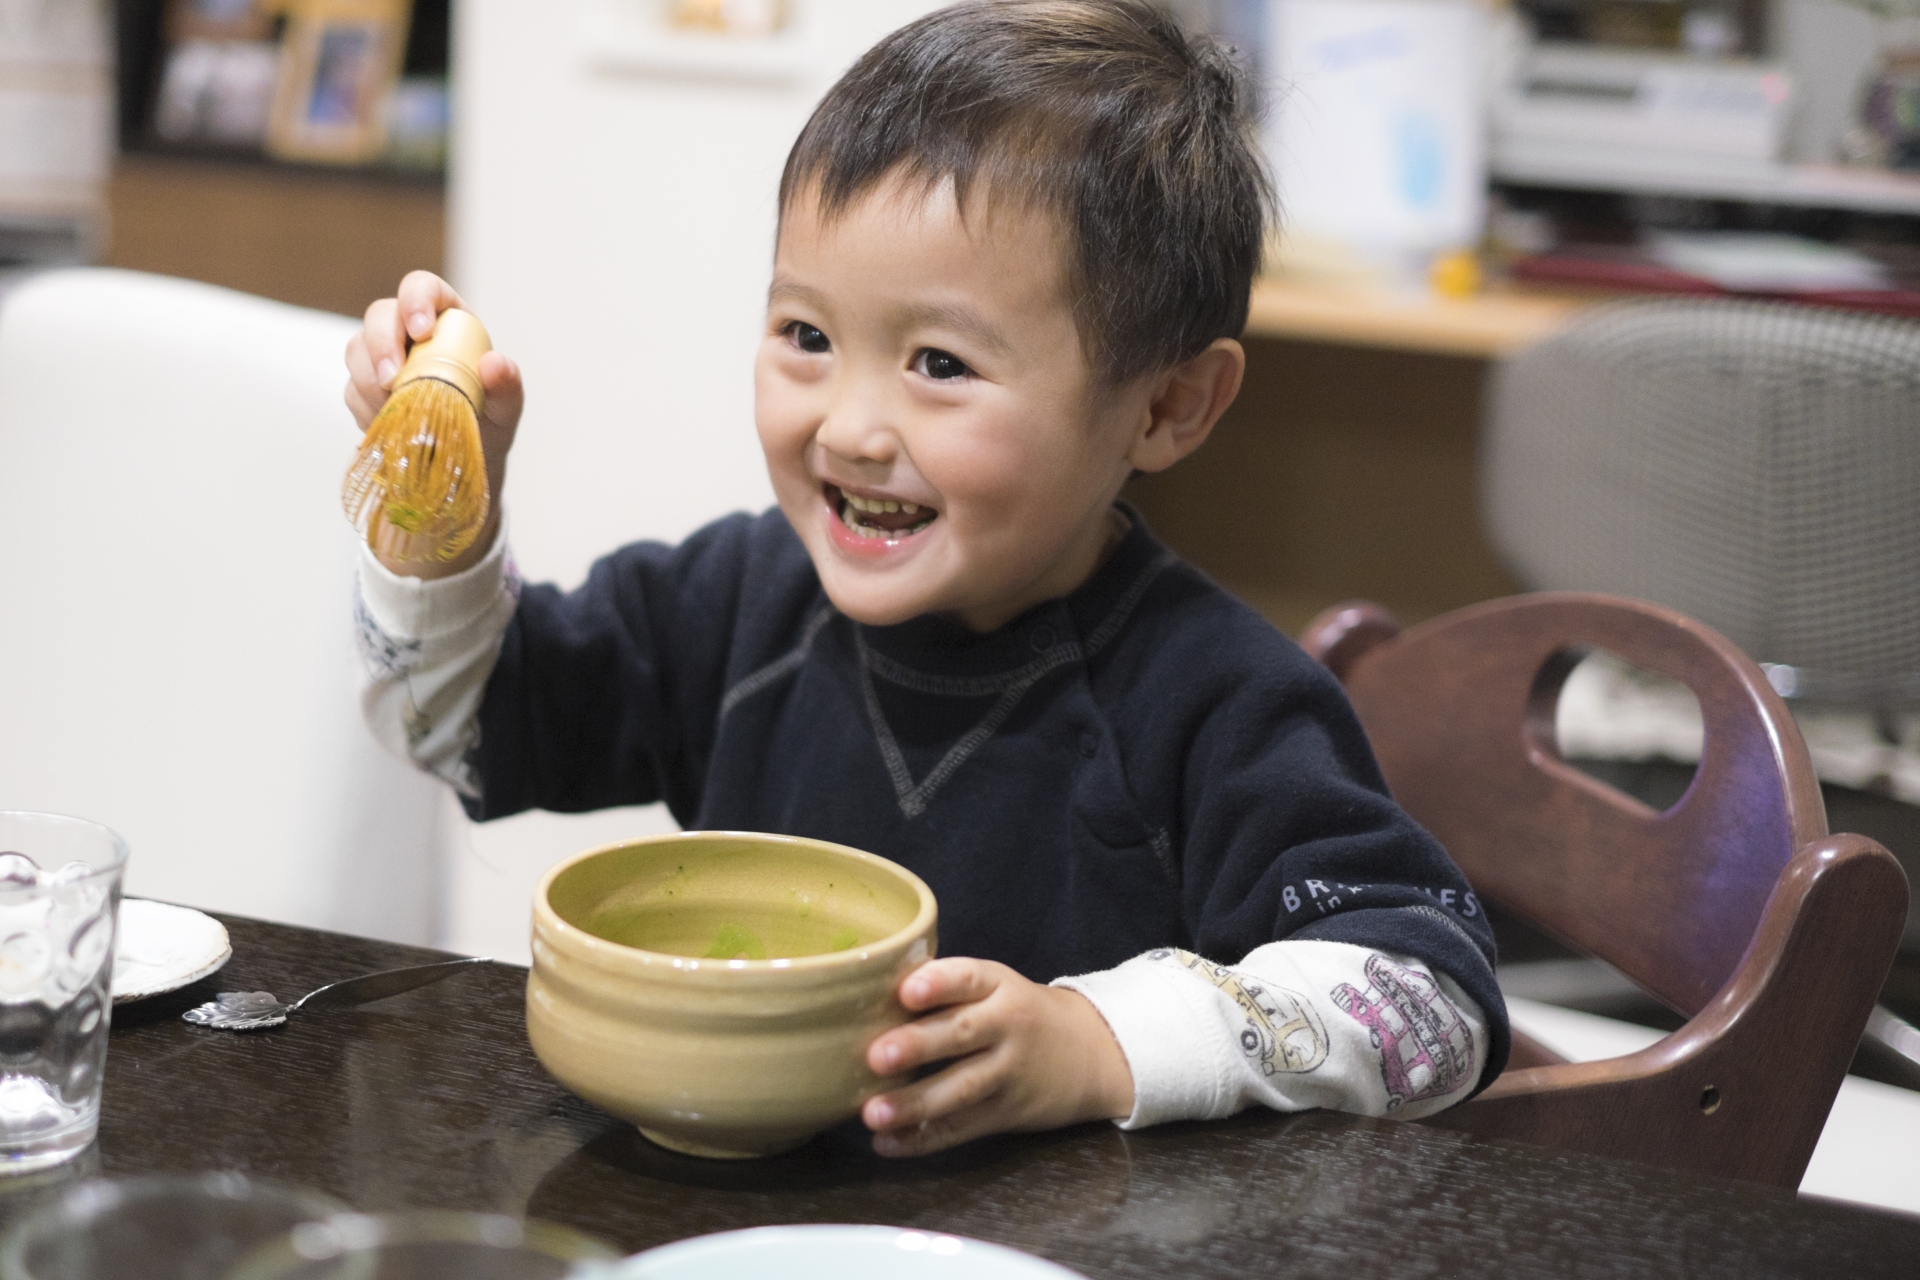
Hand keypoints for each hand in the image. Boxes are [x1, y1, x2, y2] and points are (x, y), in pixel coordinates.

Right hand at [344, 271, 523, 576]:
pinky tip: (391, 426)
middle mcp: (410, 333)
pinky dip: (367, 409)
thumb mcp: (506, 411)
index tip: (420, 331)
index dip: (415, 300)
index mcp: (447, 321)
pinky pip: (351, 390)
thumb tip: (494, 363)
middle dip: (381, 344)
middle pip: (379, 315)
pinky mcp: (364, 389)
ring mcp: (383, 359)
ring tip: (396, 411)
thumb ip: (508, 387)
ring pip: (356, 349)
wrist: (462, 469)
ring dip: (370, 381)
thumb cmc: (488, 427)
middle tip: (393, 381)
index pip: (422, 288)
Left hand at [861, 958, 1134, 1157]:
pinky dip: (923, 1139)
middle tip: (876, 1056)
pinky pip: (962, 1127)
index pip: (968, 977)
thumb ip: (946, 991)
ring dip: (915, 1103)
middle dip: (918, 1045)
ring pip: (961, 1089)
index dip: (938, 983)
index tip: (906, 991)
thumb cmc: (1016, 1013)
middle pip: (961, 1034)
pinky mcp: (1007, 1112)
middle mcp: (1006, 1025)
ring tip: (871, 1114)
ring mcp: (1009, 1071)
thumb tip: (862, 997)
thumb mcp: (995, 987)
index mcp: (997, 984)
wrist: (1090, 1052)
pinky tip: (887, 1142)